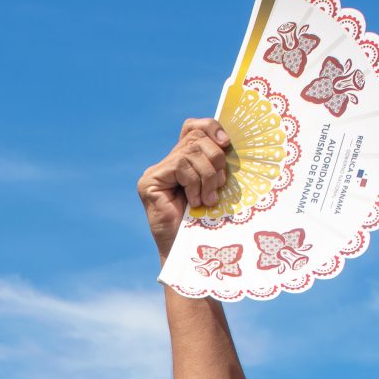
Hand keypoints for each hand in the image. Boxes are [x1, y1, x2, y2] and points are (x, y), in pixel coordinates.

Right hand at [136, 118, 231, 261]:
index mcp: (182, 161)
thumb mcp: (216, 186)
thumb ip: (217, 164)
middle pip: (196, 138)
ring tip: (208, 200)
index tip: (226, 142)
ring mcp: (155, 172)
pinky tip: (195, 202)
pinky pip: (181, 165)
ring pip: (191, 152)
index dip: (211, 127)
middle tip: (218, 186)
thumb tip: (229, 141)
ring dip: (208, 177)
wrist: (189, 251)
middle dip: (215, 160)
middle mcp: (166, 164)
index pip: (193, 127)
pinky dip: (195, 183)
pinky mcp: (150, 181)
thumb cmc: (206, 223)